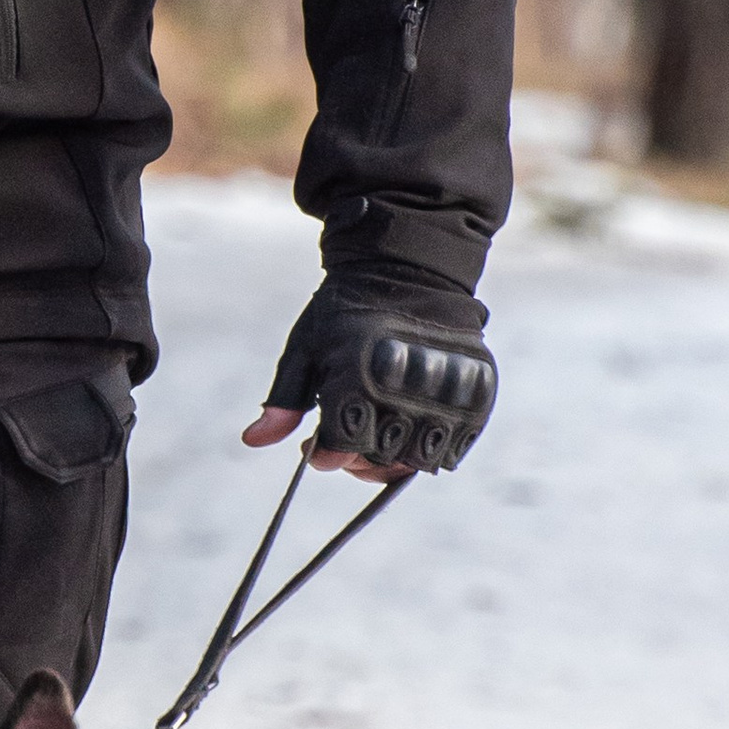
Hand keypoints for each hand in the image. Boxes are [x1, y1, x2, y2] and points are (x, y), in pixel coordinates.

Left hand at [243, 269, 495, 478]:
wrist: (410, 268)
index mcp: (356, 377)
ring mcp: (444, 393)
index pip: (341, 450)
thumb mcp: (305, 349)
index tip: (319, 443)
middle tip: (350, 432)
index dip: (326, 454)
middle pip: (378, 459)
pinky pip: (454, 447)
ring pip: (417, 459)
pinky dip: (433, 446)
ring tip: (383, 428)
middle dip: (357, 457)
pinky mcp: (476, 393)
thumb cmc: (345, 311)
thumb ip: (283, 400)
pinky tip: (413, 424)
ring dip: (397, 456)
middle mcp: (402, 388)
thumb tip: (252, 441)